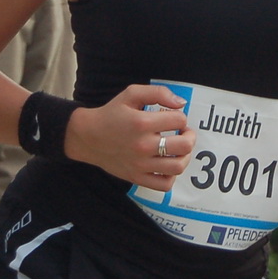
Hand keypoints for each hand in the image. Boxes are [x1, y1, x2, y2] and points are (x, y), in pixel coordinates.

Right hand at [65, 84, 193, 189]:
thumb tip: (181, 103)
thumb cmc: (111, 113)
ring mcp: (141, 165)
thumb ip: (158, 93)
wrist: (88, 136)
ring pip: (178, 167)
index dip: (180, 116)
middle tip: (184, 133)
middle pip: (184, 146)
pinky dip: (172, 176)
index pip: (179, 120)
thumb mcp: (131, 94)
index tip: (173, 117)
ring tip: (179, 149)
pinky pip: (164, 185)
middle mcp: (143, 145)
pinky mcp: (137, 178)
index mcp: (142, 123)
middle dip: (189, 136)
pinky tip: (167, 164)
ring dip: (185, 156)